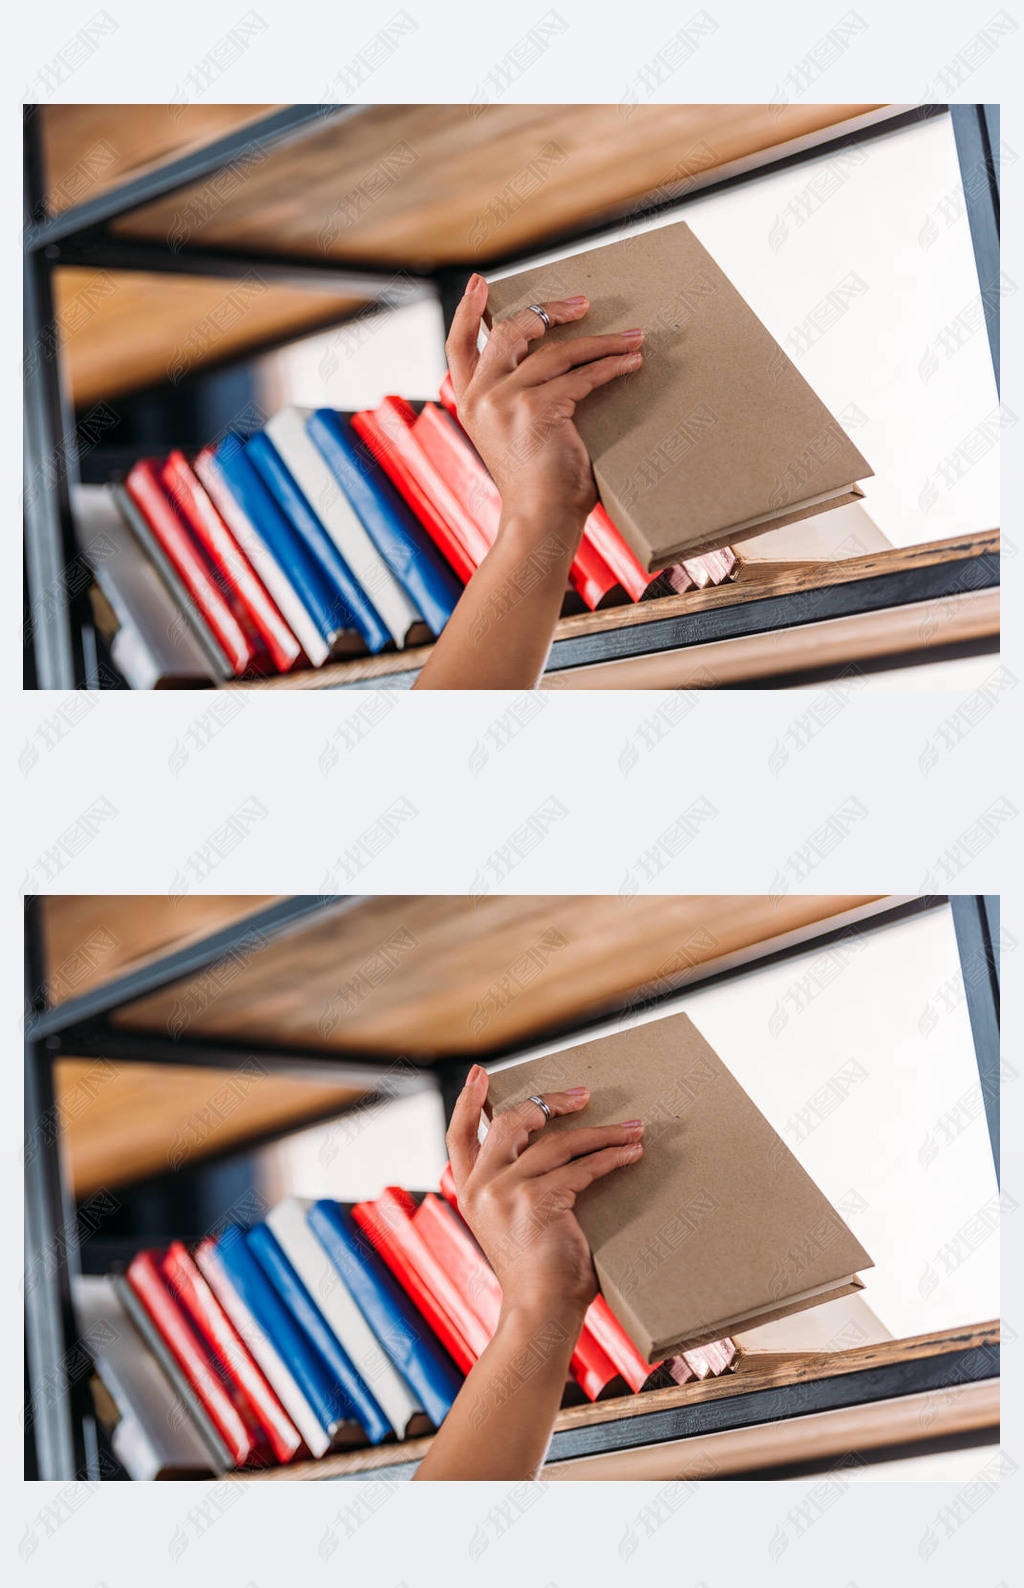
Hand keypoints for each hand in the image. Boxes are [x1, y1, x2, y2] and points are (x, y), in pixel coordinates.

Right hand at [445, 275, 643, 528]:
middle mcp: (481, 396)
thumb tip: (546, 366)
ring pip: (558, 351)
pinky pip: (582, 376)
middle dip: (550, 311)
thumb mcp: (509, 436)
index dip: (468, 310)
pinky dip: (611, 367)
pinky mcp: (537, 409)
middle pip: (512, 330)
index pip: (459, 345)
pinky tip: (630, 364)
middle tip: (582, 304)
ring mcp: (506, 401)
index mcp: (468, 402)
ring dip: (601, 341)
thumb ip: (511, 402)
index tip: (479, 282)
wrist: (538, 520)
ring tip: (631, 338)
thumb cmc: (535, 485)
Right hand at [445, 1064, 644, 1322]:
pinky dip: (611, 1157)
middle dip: (550, 1102)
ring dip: (601, 1132)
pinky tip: (630, 1154)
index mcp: (469, 1191)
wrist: (538, 1312)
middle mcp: (480, 1187)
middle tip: (582, 1095)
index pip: (459, 1135)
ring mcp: (505, 1191)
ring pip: (557, 1142)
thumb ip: (512, 1189)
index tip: (480, 1073)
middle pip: (511, 1121)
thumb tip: (544, 1150)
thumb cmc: (535, 1272)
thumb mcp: (508, 1223)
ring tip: (632, 1129)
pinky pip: (581, 1167)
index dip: (469, 1100)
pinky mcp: (536, 1200)